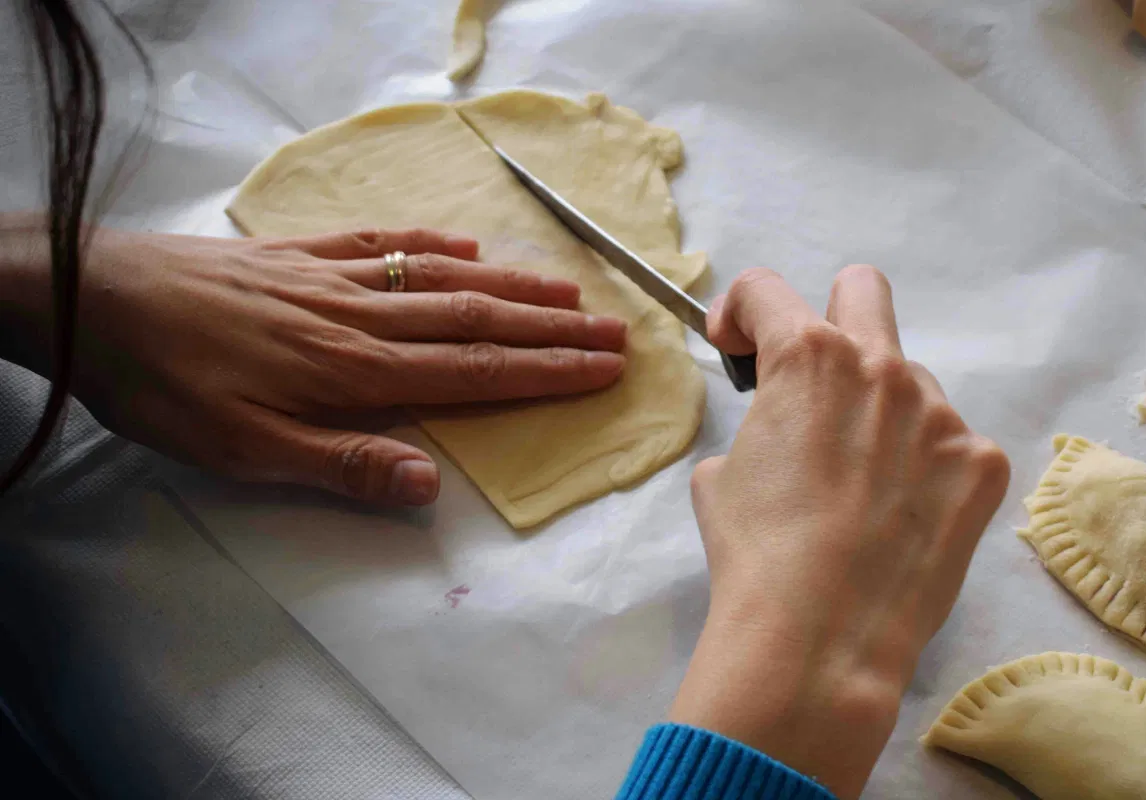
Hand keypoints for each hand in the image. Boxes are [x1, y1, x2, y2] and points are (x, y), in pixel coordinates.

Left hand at [0, 221, 627, 504]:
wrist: (91, 298)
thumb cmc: (162, 386)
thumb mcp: (240, 449)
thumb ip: (339, 463)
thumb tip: (431, 486)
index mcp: (354, 370)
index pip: (472, 371)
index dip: (545, 372)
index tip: (604, 370)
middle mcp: (359, 316)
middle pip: (475, 320)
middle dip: (552, 329)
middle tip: (617, 330)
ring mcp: (330, 277)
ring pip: (440, 278)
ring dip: (512, 286)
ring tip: (569, 291)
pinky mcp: (296, 255)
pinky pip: (382, 243)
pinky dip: (432, 245)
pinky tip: (464, 248)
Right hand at [669, 266, 1010, 797]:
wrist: (822, 640)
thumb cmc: (757, 558)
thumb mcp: (720, 479)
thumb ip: (754, 428)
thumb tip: (773, 434)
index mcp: (807, 358)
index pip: (767, 291)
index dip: (740, 313)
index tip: (738, 347)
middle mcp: (882, 368)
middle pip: (862, 291)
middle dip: (831, 316)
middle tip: (817, 378)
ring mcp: (941, 414)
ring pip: (911, 386)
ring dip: (884, 417)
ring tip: (862, 492)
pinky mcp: (982, 464)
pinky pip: (950, 447)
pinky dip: (926, 472)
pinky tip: (902, 521)